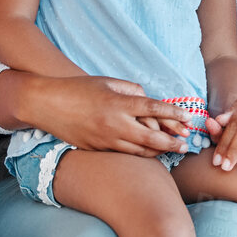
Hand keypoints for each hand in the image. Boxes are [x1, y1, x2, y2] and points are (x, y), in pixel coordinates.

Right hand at [20, 75, 192, 156]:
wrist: (48, 104)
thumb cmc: (79, 88)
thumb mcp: (108, 82)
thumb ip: (132, 91)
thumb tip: (149, 103)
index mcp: (118, 103)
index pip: (154, 109)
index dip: (174, 115)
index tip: (188, 118)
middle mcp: (114, 124)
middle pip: (152, 139)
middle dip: (172, 143)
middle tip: (186, 145)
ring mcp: (106, 140)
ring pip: (140, 151)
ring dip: (159, 152)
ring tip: (172, 150)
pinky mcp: (98, 149)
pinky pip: (125, 154)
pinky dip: (140, 154)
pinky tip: (149, 153)